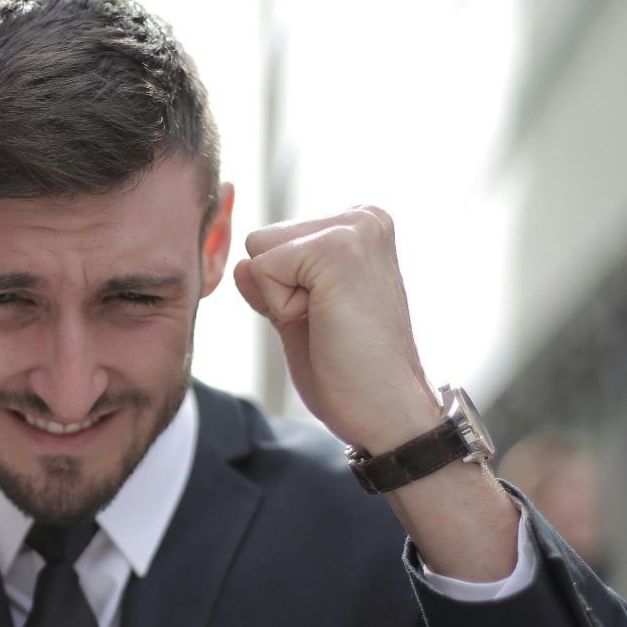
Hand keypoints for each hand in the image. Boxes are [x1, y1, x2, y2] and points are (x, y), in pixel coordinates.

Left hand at [231, 206, 440, 453]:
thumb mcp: (299, 319)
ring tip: (330, 321)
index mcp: (360, 227)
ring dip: (281, 299)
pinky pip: (263, 269)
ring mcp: (354, 228)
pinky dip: (282, 308)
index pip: (274, 241)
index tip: (331, 317)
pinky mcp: (337, 248)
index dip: (284, 290)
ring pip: (259, 251)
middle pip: (261, 240)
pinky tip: (326, 323)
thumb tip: (241, 264)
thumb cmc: (351, 372)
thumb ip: (272, 286)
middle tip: (330, 322)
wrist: (386, 410)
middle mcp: (363, 216)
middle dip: (280, 290)